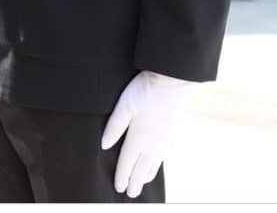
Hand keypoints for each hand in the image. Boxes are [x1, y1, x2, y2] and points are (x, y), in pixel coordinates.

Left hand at [101, 71, 193, 198]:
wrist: (172, 82)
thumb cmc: (145, 90)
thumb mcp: (124, 105)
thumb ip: (114, 126)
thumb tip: (104, 145)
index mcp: (138, 138)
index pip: (127, 163)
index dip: (121, 177)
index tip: (118, 188)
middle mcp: (152, 144)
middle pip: (141, 169)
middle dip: (134, 183)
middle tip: (130, 194)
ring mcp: (164, 141)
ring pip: (154, 165)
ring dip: (146, 176)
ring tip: (140, 182)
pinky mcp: (173, 135)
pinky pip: (163, 157)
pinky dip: (157, 166)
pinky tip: (155, 164)